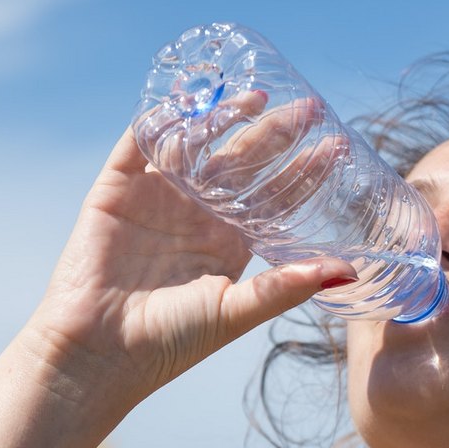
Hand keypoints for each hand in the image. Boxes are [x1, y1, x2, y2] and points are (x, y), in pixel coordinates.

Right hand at [29, 119, 354, 409]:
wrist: (99, 352)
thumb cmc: (171, 341)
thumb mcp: (236, 312)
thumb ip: (286, 287)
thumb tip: (349, 271)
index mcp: (230, 243)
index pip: (276, 198)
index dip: (306, 172)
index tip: (337, 145)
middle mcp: (199, 216)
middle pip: (243, 162)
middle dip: (276, 134)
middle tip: (308, 106)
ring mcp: (158, 199)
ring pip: (197, 143)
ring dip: (223, 117)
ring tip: (255, 95)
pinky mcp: (117, 189)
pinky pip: (141, 142)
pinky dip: (161, 117)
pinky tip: (189, 97)